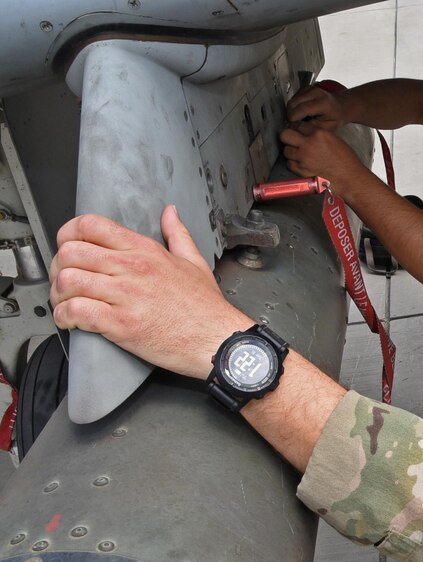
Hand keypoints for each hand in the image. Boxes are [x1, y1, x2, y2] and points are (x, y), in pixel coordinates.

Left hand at [50, 206, 252, 378]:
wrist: (218, 341)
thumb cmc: (206, 309)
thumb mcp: (194, 263)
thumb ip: (178, 235)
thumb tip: (171, 214)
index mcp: (145, 251)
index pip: (90, 225)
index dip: (68, 235)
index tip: (68, 248)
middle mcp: (132, 268)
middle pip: (70, 252)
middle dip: (59, 268)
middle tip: (65, 282)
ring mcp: (126, 296)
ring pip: (68, 281)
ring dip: (59, 295)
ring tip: (67, 304)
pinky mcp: (121, 324)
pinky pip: (76, 312)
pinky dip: (65, 318)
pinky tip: (72, 322)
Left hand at [280, 123, 366, 192]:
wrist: (349, 178)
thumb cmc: (346, 161)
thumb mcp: (335, 140)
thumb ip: (319, 135)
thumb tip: (308, 134)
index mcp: (319, 134)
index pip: (299, 125)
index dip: (298, 128)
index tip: (298, 132)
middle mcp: (309, 144)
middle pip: (285, 134)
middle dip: (288, 136)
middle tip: (292, 140)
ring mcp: (303, 158)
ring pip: (286, 150)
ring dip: (291, 151)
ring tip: (300, 154)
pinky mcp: (301, 170)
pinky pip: (290, 164)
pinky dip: (294, 163)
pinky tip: (302, 163)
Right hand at [286, 86, 343, 130]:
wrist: (340, 107)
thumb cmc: (335, 118)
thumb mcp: (327, 127)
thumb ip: (311, 127)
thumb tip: (296, 127)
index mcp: (322, 103)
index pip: (301, 109)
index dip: (293, 118)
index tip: (292, 126)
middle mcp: (315, 93)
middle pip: (293, 103)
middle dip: (291, 115)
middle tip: (295, 123)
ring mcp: (310, 89)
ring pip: (291, 100)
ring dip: (291, 110)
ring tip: (300, 118)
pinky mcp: (305, 88)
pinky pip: (293, 98)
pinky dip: (294, 106)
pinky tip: (301, 112)